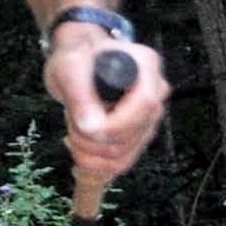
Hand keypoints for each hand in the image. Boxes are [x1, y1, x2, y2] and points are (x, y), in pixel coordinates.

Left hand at [46, 23, 167, 193]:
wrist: (78, 66)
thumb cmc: (76, 60)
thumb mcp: (69, 69)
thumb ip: (80, 96)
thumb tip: (92, 129)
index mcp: (147, 67)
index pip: (145, 104)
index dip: (115, 122)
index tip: (83, 124)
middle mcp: (156, 93)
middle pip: (131, 134)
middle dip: (90, 135)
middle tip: (70, 116)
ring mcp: (149, 119)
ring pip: (121, 156)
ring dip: (86, 149)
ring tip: (74, 124)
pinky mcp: (137, 139)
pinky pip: (119, 165)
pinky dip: (92, 163)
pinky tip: (78, 145)